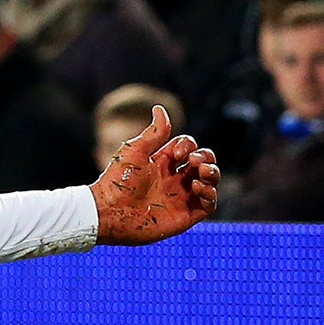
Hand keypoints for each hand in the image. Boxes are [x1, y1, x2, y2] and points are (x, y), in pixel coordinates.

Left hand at [91, 105, 218, 243]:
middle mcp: (174, 180)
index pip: (188, 148)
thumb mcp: (136, 150)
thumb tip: (160, 108)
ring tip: (201, 173)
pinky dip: (210, 193)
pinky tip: (197, 187)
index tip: (175, 153)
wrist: (110, 211)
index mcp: (162, 163)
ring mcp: (181, 198)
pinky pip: (209, 204)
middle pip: (203, 163)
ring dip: (212, 173)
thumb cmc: (118, 180)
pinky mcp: (185, 216)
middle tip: (194, 161)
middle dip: (206, 157)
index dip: (188, 146)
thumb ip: (154, 132)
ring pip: (209, 182)